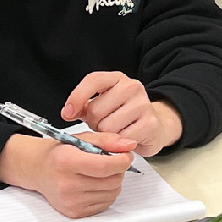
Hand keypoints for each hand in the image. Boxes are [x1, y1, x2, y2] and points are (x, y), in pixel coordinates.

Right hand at [0, 131, 139, 217]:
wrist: (39, 170)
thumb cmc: (60, 153)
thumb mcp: (82, 138)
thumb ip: (108, 140)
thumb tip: (129, 145)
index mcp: (66, 162)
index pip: (105, 166)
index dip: (123, 160)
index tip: (125, 155)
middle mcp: (67, 184)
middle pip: (113, 180)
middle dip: (118, 170)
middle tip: (109, 163)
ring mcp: (71, 201)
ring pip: (113, 193)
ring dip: (113, 182)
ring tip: (99, 173)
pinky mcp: (75, 212)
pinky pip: (106, 203)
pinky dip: (106, 193)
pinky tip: (94, 184)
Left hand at [61, 72, 181, 155]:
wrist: (154, 127)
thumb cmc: (122, 115)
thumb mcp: (101, 105)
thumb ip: (83, 106)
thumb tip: (67, 113)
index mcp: (117, 79)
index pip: (93, 80)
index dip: (77, 97)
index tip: (67, 113)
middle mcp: (132, 87)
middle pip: (96, 109)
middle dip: (94, 122)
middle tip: (103, 124)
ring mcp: (143, 104)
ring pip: (107, 126)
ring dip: (106, 134)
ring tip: (115, 131)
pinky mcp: (150, 124)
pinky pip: (120, 138)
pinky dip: (118, 143)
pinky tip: (125, 138)